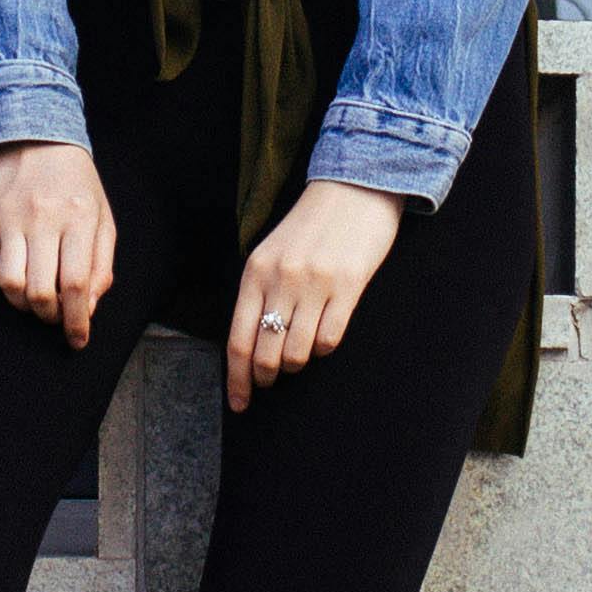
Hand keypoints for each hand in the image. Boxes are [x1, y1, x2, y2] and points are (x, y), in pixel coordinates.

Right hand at [0, 143, 118, 347]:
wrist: (35, 138)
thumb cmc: (76, 184)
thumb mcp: (102, 218)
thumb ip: (100, 264)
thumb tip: (87, 308)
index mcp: (78, 218)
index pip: (75, 283)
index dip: (75, 321)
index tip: (77, 339)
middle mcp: (43, 219)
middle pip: (40, 291)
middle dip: (50, 316)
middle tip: (57, 315)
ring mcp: (11, 219)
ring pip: (10, 285)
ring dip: (25, 305)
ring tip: (37, 299)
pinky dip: (5, 285)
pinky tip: (20, 276)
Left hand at [225, 181, 402, 411]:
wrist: (354, 187)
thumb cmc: (310, 226)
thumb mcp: (271, 253)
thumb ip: (259, 293)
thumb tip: (251, 345)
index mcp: (255, 273)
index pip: (238, 340)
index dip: (237, 379)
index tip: (240, 404)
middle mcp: (281, 280)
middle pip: (265, 354)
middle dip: (266, 377)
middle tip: (271, 381)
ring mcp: (315, 284)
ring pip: (297, 353)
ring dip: (296, 364)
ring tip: (299, 356)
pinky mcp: (348, 286)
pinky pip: (330, 339)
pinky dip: (325, 348)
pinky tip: (324, 337)